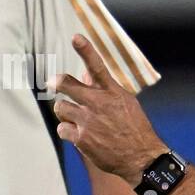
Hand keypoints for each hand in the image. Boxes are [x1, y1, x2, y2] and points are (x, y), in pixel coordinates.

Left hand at [48, 35, 166, 183]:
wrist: (141, 158)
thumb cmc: (133, 128)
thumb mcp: (124, 103)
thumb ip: (104, 88)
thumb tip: (85, 73)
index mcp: (112, 92)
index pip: (98, 66)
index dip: (86, 50)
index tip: (76, 37)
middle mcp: (98, 103)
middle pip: (66, 84)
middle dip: (57, 82)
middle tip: (53, 83)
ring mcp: (88, 121)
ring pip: (60, 107)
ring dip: (65, 112)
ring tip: (76, 119)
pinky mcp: (81, 138)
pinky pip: (62, 128)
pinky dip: (67, 131)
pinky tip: (78, 135)